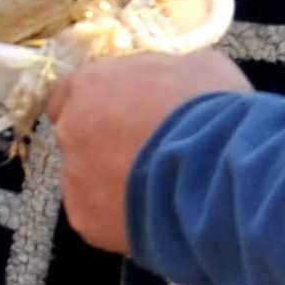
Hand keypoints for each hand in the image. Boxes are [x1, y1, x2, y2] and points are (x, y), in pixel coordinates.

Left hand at [46, 48, 249, 254]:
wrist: (217, 171)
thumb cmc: (209, 108)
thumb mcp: (200, 66)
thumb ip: (169, 71)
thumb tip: (175, 80)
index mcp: (89, 85)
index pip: (68, 95)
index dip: (94, 108)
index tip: (119, 119)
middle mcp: (70, 129)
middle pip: (75, 139)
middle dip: (102, 147)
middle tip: (144, 157)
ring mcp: (74, 177)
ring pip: (85, 182)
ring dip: (112, 185)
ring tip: (156, 192)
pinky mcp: (85, 219)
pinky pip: (98, 218)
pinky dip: (120, 219)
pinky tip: (155, 215)